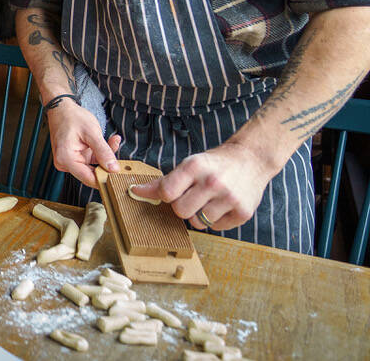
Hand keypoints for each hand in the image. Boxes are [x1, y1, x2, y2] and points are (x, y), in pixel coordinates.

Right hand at [45, 101, 120, 186]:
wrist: (61, 109)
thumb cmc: (72, 117)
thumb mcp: (91, 132)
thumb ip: (103, 152)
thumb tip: (113, 169)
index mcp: (66, 159)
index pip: (88, 178)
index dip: (105, 178)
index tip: (119, 174)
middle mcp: (65, 163)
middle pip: (92, 173)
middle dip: (107, 164)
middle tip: (118, 151)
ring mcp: (70, 161)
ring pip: (94, 166)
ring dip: (105, 156)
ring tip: (113, 141)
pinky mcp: (75, 158)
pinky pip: (92, 160)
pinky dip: (101, 153)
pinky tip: (109, 142)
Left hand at [128, 141, 271, 231]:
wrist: (251, 158)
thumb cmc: (214, 163)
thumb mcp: (189, 164)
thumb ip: (164, 181)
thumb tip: (136, 192)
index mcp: (195, 167)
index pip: (166, 192)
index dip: (166, 196)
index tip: (172, 192)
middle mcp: (212, 182)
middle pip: (180, 211)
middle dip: (182, 207)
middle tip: (192, 196)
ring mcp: (229, 199)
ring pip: (198, 223)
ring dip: (199, 215)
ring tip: (208, 200)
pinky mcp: (243, 213)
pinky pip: (216, 228)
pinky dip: (216, 220)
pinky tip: (222, 205)